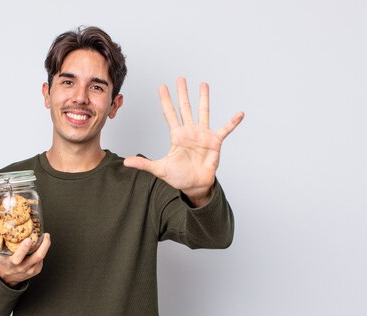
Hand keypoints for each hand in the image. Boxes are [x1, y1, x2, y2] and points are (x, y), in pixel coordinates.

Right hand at [0, 229, 50, 286]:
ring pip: (41, 257)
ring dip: (45, 246)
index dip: (23, 249)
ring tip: (46, 236)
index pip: (18, 258)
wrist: (8, 276)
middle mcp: (22, 267)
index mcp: (12, 263)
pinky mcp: (37, 269)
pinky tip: (42, 243)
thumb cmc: (2, 260)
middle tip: (45, 235)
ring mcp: (31, 270)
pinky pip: (42, 259)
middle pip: (37, 257)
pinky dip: (43, 250)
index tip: (28, 239)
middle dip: (43, 245)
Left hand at [123, 77, 243, 206]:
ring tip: (204, 84)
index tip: (162, 86)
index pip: (169, 113)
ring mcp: (203, 135)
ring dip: (204, 98)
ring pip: (203, 112)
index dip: (165, 100)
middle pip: (185, 107)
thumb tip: (126, 162)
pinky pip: (225, 129)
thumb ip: (143, 164)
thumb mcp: (159, 169)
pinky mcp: (215, 142)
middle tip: (180, 78)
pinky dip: (232, 122)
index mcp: (177, 135)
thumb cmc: (178, 177)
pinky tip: (240, 114)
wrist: (194, 185)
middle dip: (182, 93)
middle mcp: (190, 131)